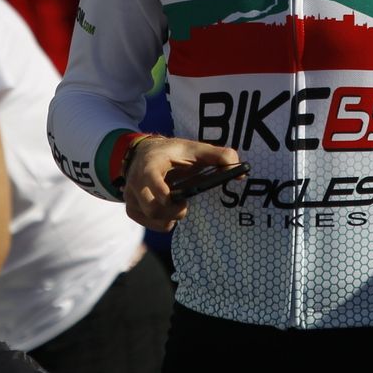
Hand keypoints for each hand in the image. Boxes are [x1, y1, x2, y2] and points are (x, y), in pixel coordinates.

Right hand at [122, 136, 239, 231]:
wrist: (143, 152)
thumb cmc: (172, 152)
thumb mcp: (194, 149)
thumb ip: (219, 156)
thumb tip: (241, 173)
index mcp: (151, 164)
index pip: (150, 180)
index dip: (163, 194)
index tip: (180, 199)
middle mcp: (136, 181)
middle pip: (152, 209)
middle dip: (174, 211)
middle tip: (184, 203)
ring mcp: (131, 196)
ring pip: (151, 219)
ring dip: (170, 217)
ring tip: (177, 203)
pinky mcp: (131, 207)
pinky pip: (149, 224)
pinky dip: (163, 221)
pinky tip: (169, 209)